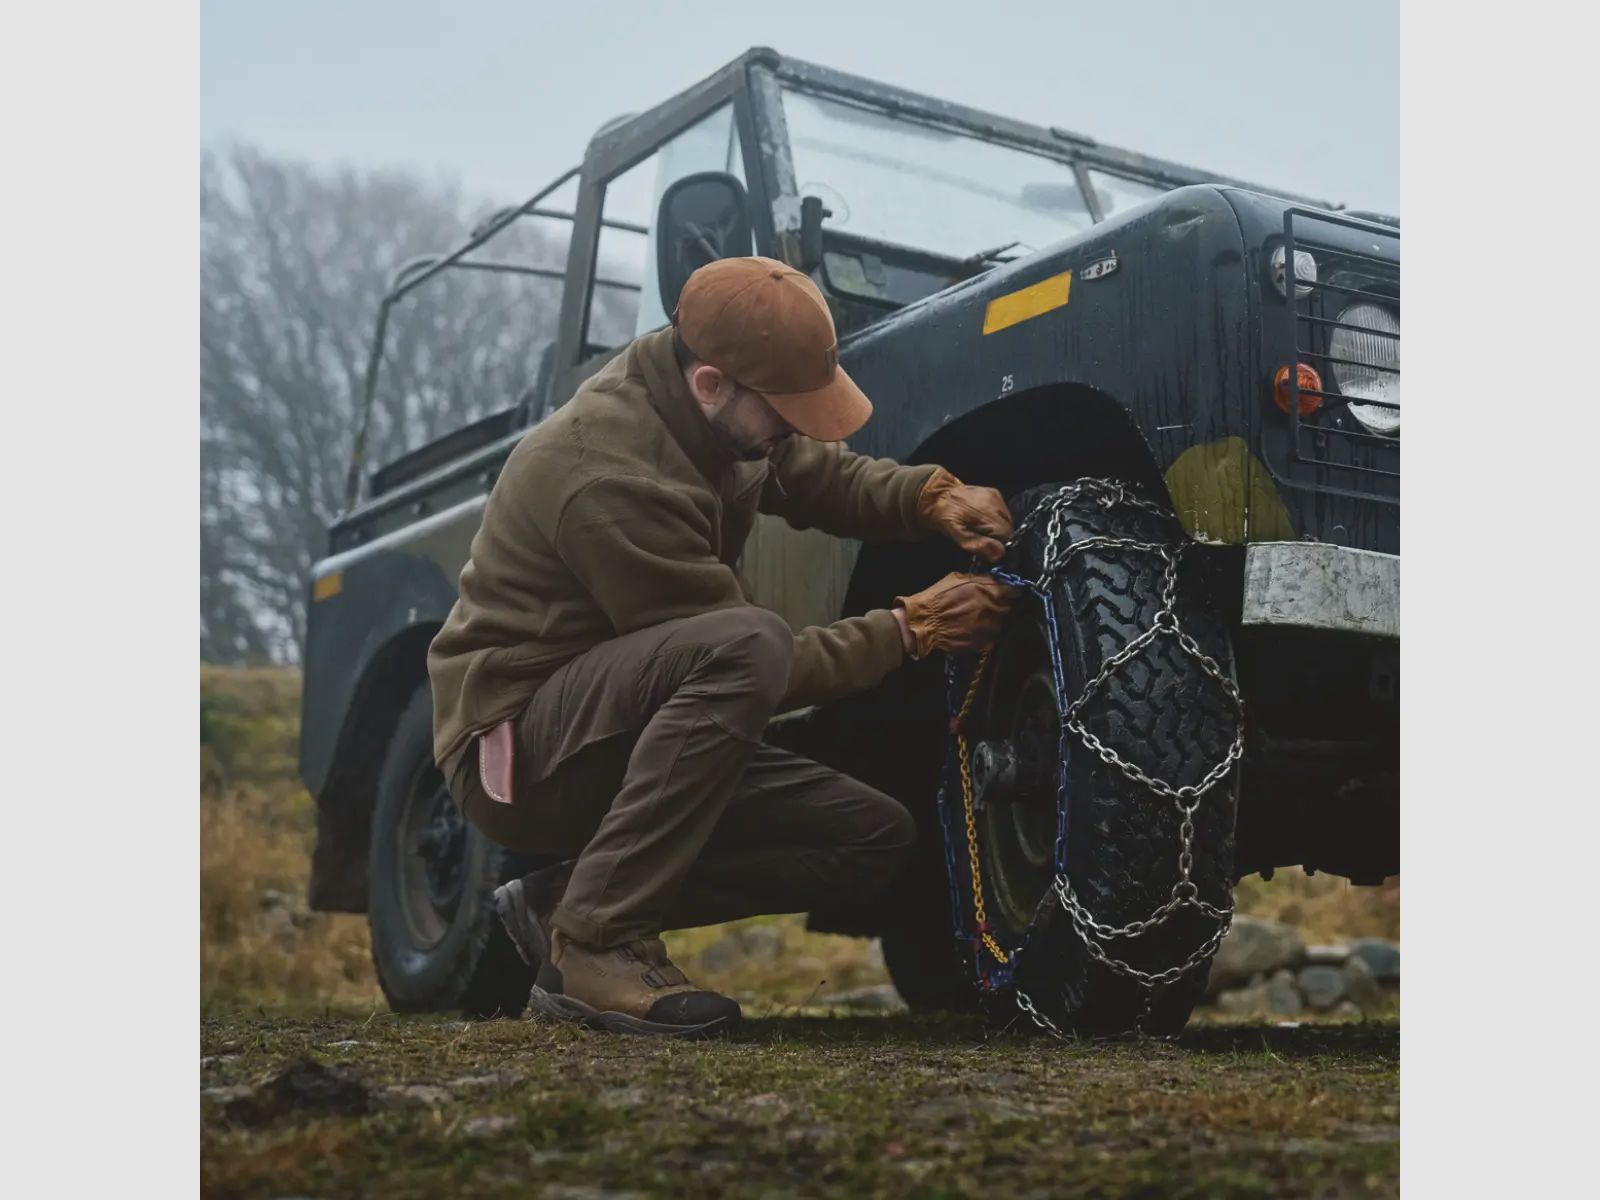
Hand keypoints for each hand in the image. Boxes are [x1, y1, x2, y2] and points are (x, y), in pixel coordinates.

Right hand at [893, 572, 1019, 659]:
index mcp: (989, 591)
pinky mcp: (984, 642)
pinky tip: (974, 628)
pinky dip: (987, 632)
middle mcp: (994, 609)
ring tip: (979, 617)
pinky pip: (992, 636)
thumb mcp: (957, 579)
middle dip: (1004, 605)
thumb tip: (993, 580)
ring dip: (995, 619)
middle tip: (992, 604)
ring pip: (1002, 622)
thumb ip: (979, 579)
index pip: (1014, 590)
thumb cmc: (937, 598)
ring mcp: (990, 628)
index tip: (1009, 592)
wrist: (924, 623)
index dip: (1012, 591)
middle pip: (1010, 607)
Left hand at [917, 467, 1013, 562]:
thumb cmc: (944, 516)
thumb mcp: (956, 534)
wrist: (938, 496)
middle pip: (1009, 529)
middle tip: (981, 539)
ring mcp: (996, 497)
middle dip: (998, 538)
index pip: (1006, 535)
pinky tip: (983, 521)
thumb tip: (999, 554)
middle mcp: (994, 502)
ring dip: (998, 529)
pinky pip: (1003, 513)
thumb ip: (978, 545)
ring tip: (980, 529)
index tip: (988, 550)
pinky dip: (996, 520)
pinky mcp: (995, 494)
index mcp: (985, 512)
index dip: (999, 546)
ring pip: (1008, 521)